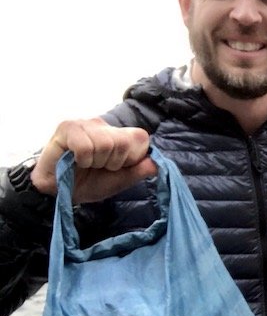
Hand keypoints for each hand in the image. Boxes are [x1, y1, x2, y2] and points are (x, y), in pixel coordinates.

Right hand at [30, 118, 155, 202]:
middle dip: (112, 163)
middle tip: (98, 166)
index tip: (117, 167)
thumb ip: (140, 171)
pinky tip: (74, 161)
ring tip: (86, 164)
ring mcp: (86, 124)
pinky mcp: (67, 127)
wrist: (61, 192)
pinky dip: (82, 160)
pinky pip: (85, 147)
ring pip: (105, 144)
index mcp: (120, 135)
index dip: (131, 158)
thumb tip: (157, 163)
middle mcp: (104, 125)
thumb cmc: (90, 183)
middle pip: (123, 142)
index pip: (141, 138)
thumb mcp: (120, 181)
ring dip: (95, 162)